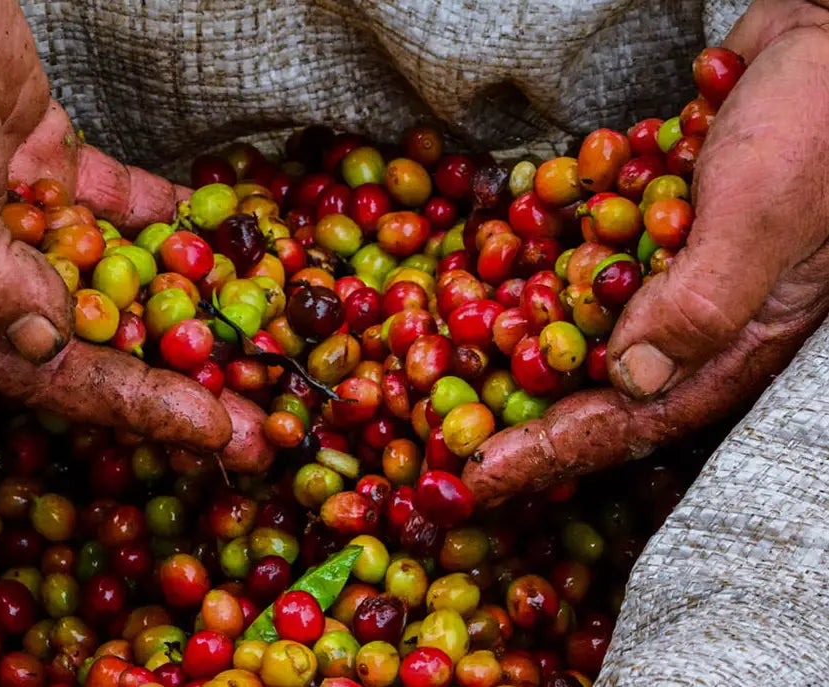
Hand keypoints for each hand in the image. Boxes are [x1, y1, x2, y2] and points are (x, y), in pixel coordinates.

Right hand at [0, 0, 273, 469]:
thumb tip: (49, 343)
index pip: (60, 373)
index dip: (142, 407)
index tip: (216, 431)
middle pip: (108, 343)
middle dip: (187, 380)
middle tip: (262, 413)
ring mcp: (29, 215)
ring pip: (126, 279)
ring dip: (195, 310)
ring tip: (264, 340)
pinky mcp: (53, 162)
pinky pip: (124, 204)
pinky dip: (172, 222)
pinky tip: (226, 243)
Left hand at [463, 0, 828, 504]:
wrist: (827, 38)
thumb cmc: (821, 126)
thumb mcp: (765, 218)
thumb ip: (702, 302)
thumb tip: (630, 381)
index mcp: (732, 341)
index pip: (632, 420)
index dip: (552, 452)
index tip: (479, 477)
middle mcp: (690, 317)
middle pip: (590, 387)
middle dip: (519, 414)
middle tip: (444, 439)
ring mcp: (660, 269)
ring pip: (575, 329)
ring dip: (511, 349)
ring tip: (445, 373)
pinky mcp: (639, 224)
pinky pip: (574, 262)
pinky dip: (529, 272)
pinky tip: (481, 282)